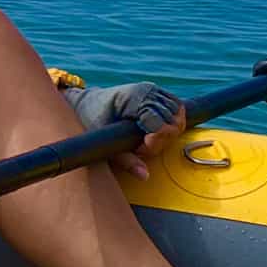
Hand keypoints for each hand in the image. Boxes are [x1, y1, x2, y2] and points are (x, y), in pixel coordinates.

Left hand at [59, 81, 186, 180]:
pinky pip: (177, 108)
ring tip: (146, 139)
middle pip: (173, 124)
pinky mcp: (157, 92)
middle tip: (140, 146)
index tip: (138, 150)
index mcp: (135, 99)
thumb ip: (126, 160)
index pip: (162, 127)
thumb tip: (144, 176)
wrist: (88, 102)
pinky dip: (171, 122)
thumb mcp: (105, 142)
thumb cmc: (93, 119)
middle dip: (160, 141)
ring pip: (178, 117)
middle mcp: (148, 91)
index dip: (154, 144)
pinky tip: (155, 131)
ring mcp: (154, 90)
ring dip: (167, 133)